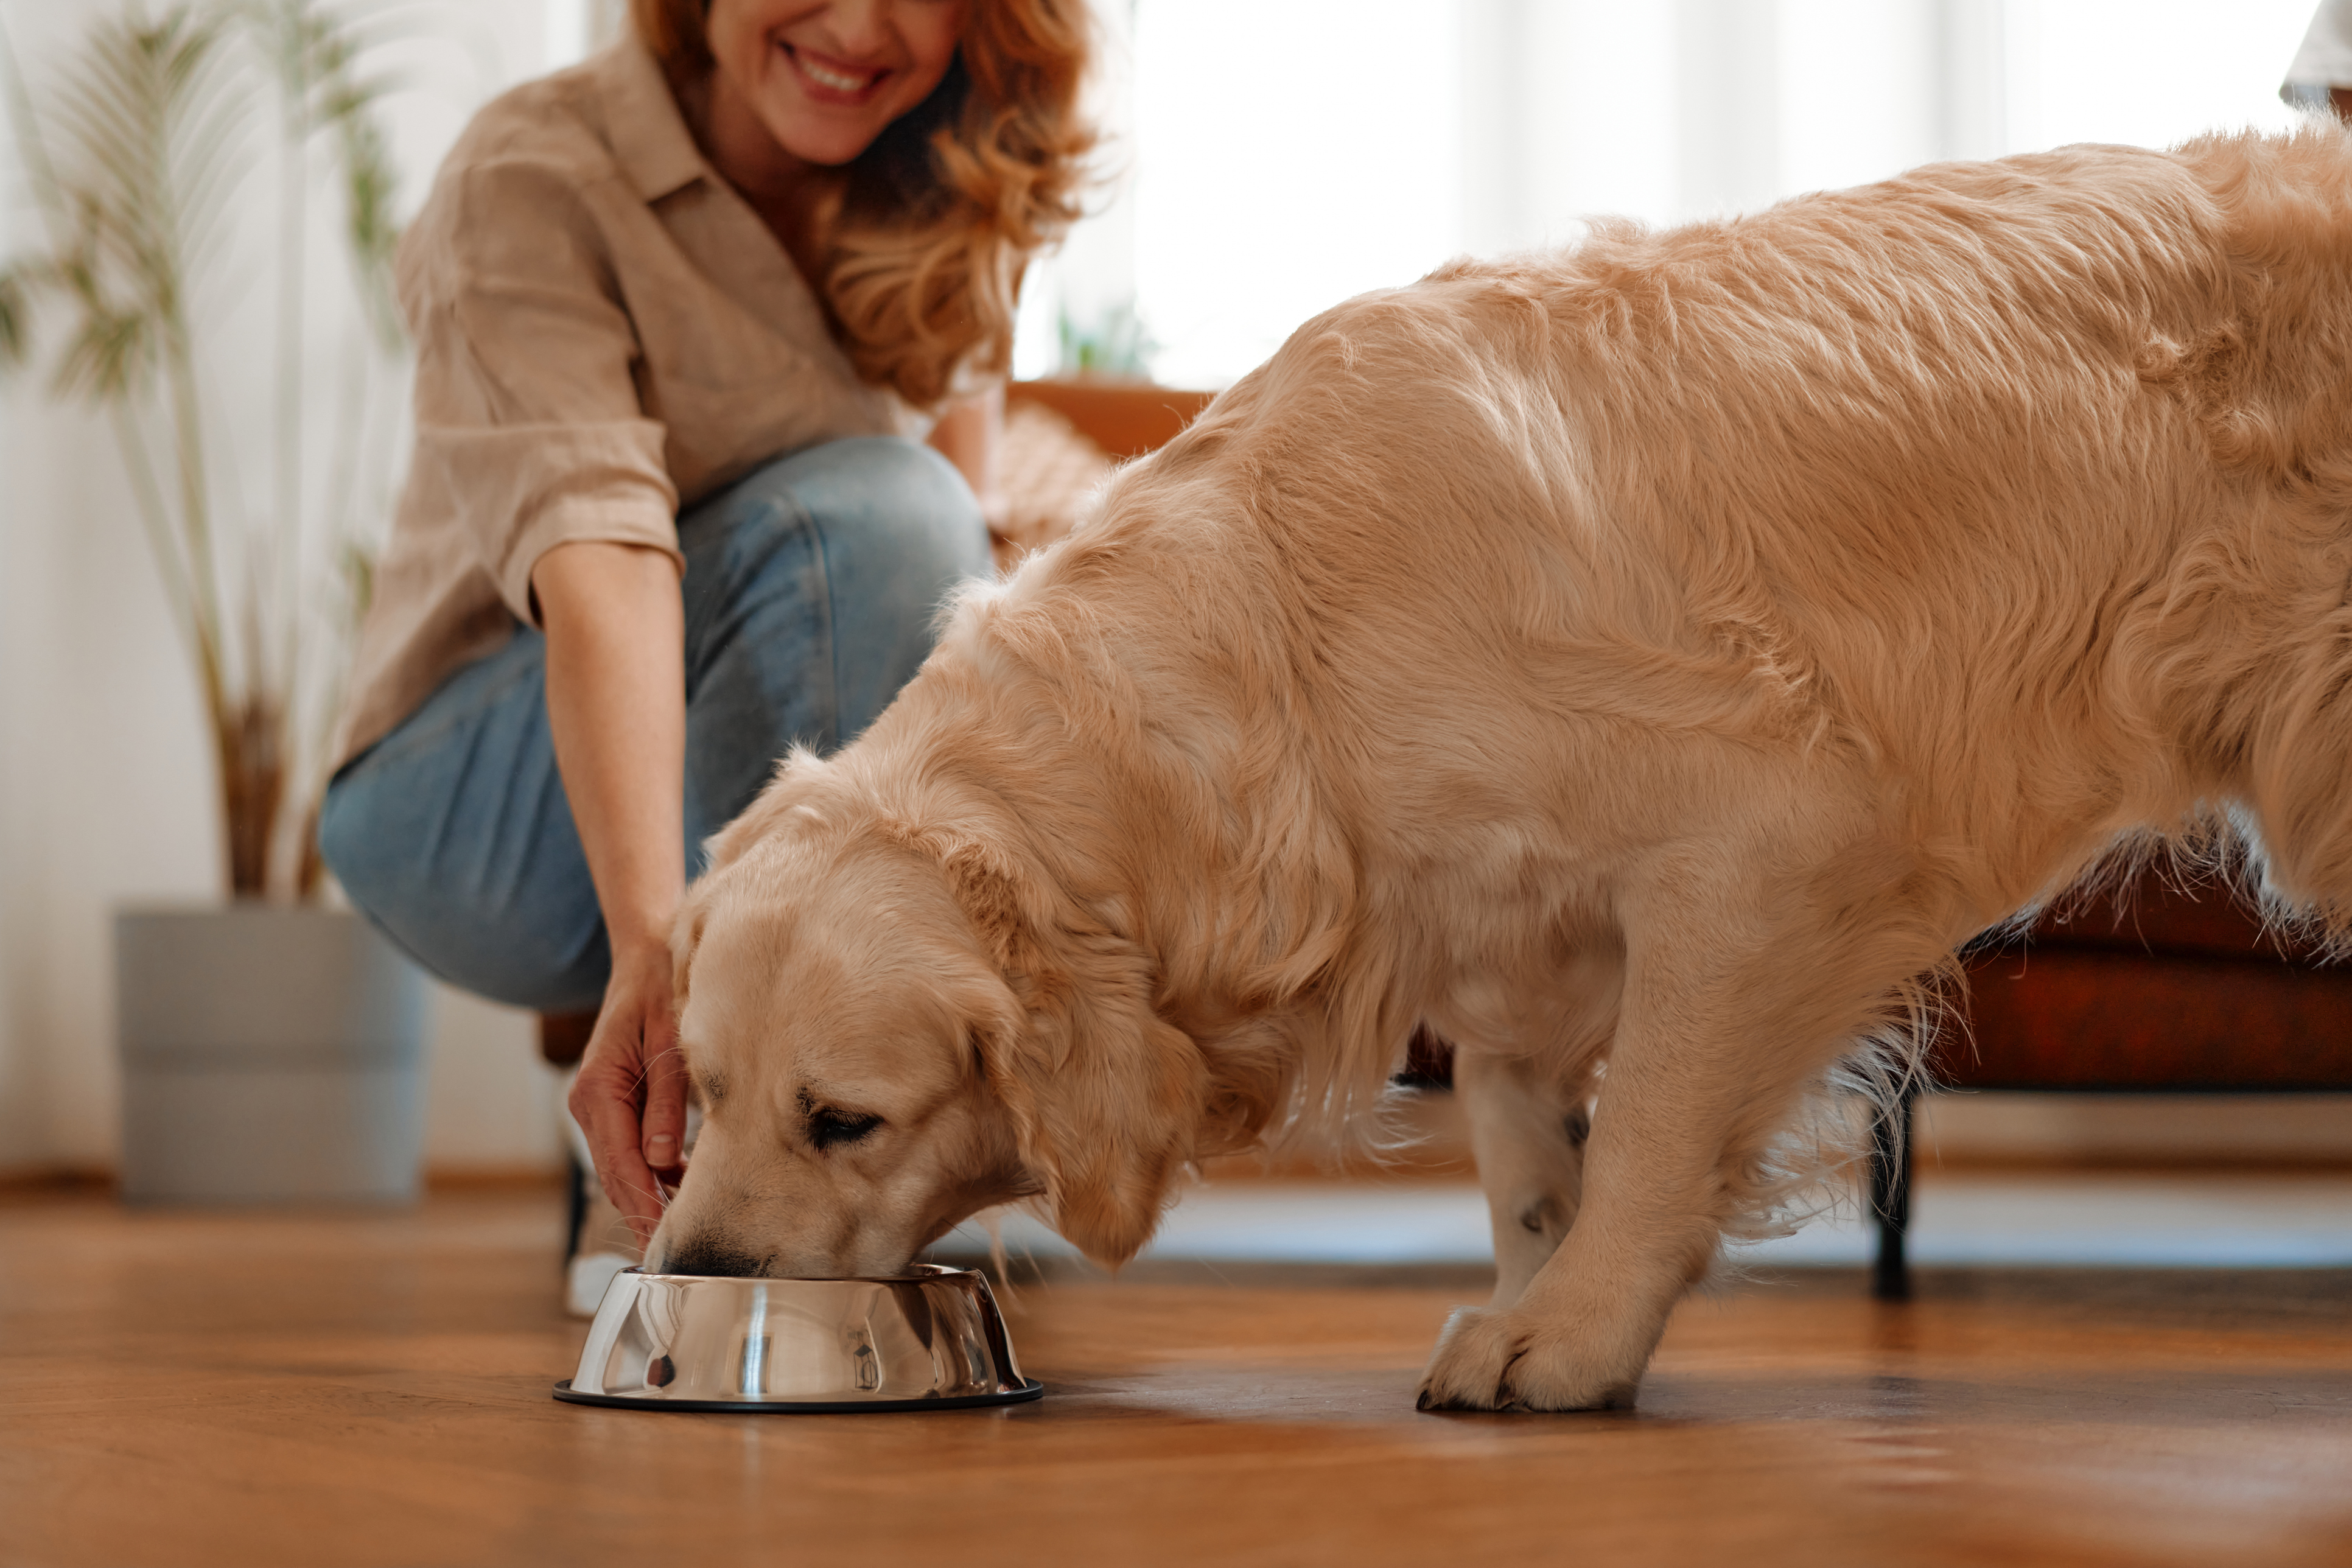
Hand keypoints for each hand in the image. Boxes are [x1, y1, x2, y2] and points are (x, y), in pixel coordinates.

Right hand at [566, 944, 688, 1247]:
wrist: (646, 958)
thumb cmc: (662, 992)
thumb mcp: (668, 1044)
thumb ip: (667, 1103)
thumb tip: (662, 1161)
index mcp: (599, 1088)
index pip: (621, 1162)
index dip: (644, 1202)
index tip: (664, 1237)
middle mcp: (589, 1102)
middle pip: (616, 1174)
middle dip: (644, 1212)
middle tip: (677, 1251)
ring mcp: (596, 1106)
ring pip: (620, 1167)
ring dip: (647, 1197)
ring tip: (682, 1229)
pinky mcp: (611, 1106)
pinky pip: (627, 1150)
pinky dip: (651, 1173)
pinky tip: (680, 1188)